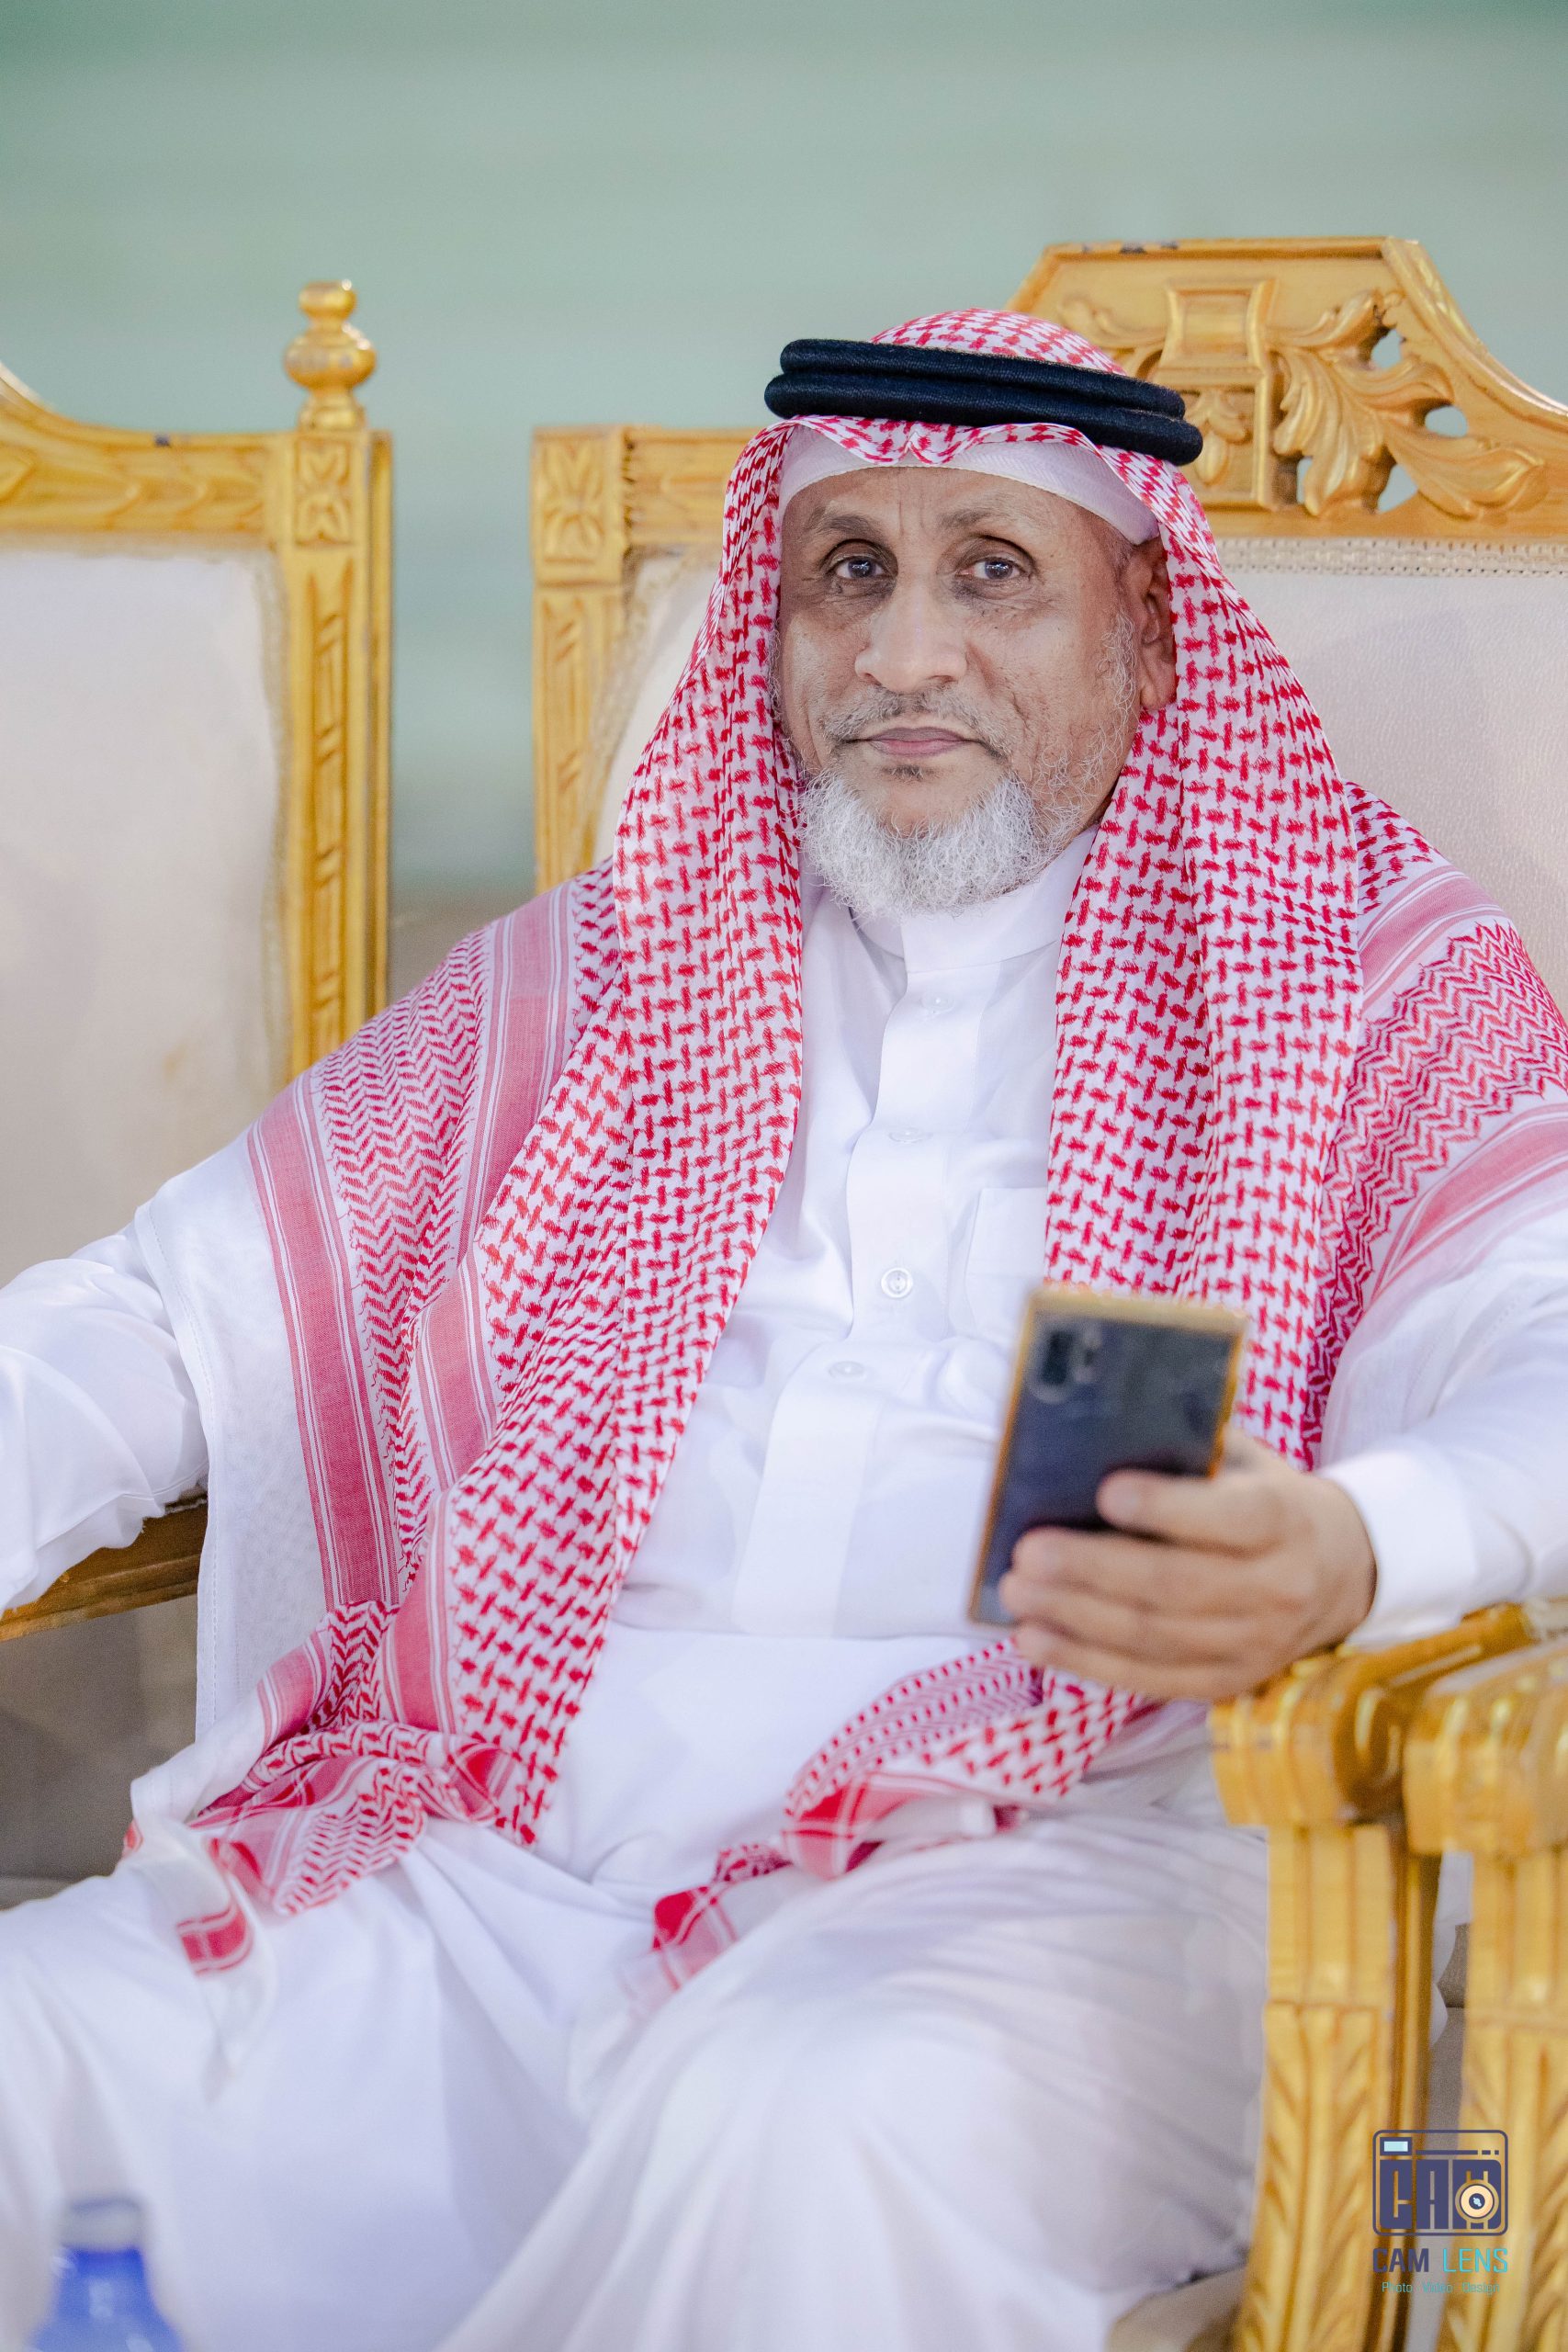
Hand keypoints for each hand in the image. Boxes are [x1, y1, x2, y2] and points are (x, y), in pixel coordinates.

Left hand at [997, 1431, 1376, 1700]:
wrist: (1340, 1570)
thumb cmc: (1266, 1498)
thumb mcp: (1247, 1461)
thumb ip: (1190, 1450)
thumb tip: (1098, 1436)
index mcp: (1286, 1520)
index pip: (1233, 1518)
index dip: (1168, 1508)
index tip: (1105, 1491)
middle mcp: (1277, 1589)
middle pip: (1178, 1586)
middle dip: (1094, 1569)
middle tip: (1028, 1551)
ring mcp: (1254, 1645)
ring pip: (1155, 1638)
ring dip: (1075, 1619)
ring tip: (1017, 1592)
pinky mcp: (1227, 1683)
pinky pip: (1149, 1680)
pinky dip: (1085, 1662)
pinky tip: (1034, 1639)